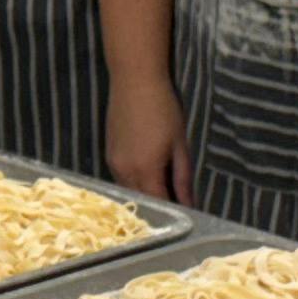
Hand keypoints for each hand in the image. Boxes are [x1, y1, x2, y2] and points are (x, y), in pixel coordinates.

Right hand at [105, 74, 194, 202]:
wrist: (134, 81)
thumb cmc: (163, 109)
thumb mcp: (179, 144)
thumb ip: (183, 178)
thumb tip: (190, 204)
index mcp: (145, 170)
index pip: (159, 204)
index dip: (173, 213)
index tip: (187, 217)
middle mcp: (124, 172)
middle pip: (141, 201)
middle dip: (158, 207)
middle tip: (177, 205)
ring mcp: (112, 163)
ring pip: (129, 191)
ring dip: (145, 195)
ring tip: (163, 191)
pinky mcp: (108, 154)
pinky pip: (121, 179)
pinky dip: (134, 183)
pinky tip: (147, 175)